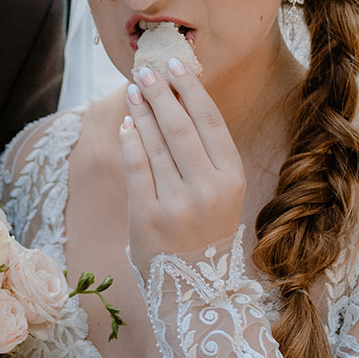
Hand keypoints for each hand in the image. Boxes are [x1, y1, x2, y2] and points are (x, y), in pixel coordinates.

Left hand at [119, 59, 246, 264]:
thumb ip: (205, 156)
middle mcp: (208, 189)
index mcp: (232, 179)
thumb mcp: (221, 195)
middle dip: (161, 93)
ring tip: (133, 91)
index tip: (175, 65)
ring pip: (155, 144)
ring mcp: (178, 205)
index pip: (209, 121)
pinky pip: (136, 169)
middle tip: (145, 71)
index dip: (190, 89)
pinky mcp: (148, 218)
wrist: (195, 292)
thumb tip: (179, 102)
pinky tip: (126, 124)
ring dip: (141, 112)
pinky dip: (129, 142)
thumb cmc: (205, 234)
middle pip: (180, 127)